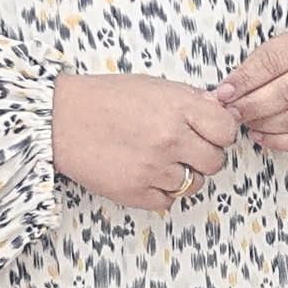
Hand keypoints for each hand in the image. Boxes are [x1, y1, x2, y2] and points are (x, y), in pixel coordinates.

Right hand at [55, 74, 242, 209]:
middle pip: (215, 162)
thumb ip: (190, 100)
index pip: (226, 131)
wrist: (60, 120)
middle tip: (184, 148)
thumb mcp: (153, 86)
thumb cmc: (105, 99)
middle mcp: (170, 139)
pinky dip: (161, 191)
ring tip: (159, 159)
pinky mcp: (136, 193)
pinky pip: (168, 201)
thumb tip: (221, 112)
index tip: (209, 133)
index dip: (220, 133)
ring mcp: (154, 169)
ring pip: (194, 184)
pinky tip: (145, 173)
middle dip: (204, 156)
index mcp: (178, 107)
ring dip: (182, 175)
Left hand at [214, 13, 287, 157]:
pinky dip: (278, 141)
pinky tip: (260, 135)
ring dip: (263, 124)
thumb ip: (256, 65)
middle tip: (231, 111)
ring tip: (243, 122)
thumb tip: (224, 91)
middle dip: (253, 105)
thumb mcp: (282, 45)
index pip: (275, 60)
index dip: (246, 78)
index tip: (224, 91)